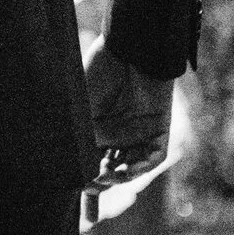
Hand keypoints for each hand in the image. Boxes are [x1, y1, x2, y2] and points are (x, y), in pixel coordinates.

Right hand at [85, 50, 172, 189]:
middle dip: (103, 182)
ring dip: (122, 175)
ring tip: (110, 176)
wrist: (131, 49)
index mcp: (96, 129)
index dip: (86, 178)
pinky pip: (154, 157)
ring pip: (132, 167)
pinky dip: (143, 164)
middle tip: (94, 185)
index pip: (90, 162)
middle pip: (112, 169)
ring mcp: (139, 134)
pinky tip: (130, 167)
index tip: (79, 185)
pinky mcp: (160, 131)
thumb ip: (80, 136)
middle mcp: (118, 134)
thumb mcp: (82, 107)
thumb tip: (74, 166)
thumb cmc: (101, 71)